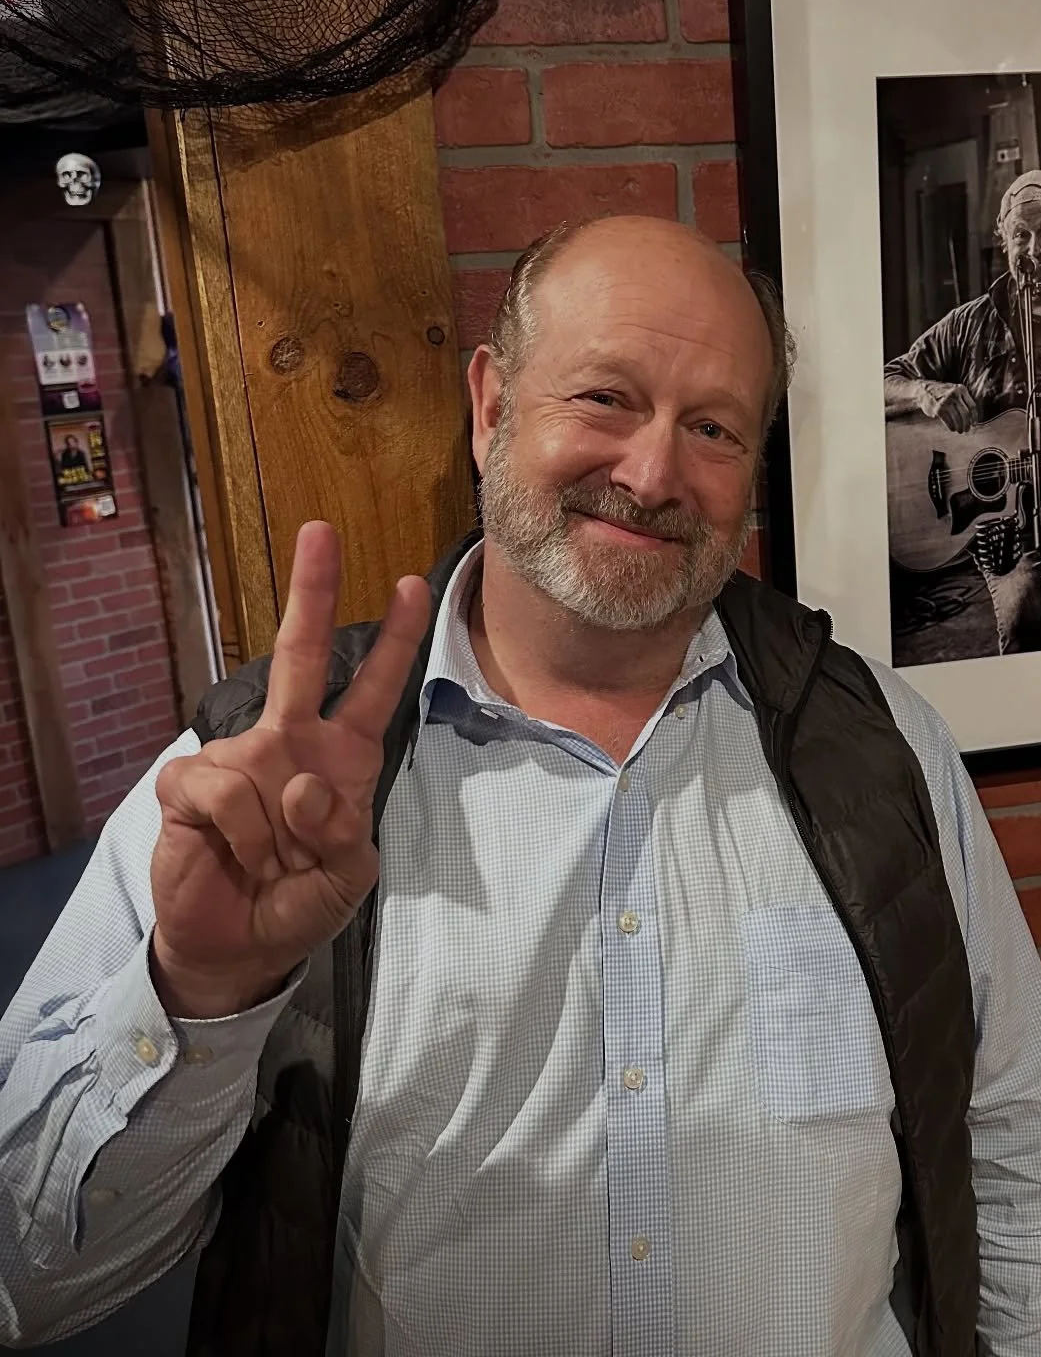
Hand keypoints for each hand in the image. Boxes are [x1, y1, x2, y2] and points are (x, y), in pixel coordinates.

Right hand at [149, 522, 431, 1017]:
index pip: (374, 686)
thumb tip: (300, 784)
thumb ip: (342, 833)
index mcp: (343, 755)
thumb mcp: (349, 875)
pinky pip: (218, 790)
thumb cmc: (301, 900)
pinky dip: (236, 834)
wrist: (241, 946)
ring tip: (269, 864)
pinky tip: (235, 856)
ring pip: (259, 761)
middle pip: (300, 653)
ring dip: (273, 830)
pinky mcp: (189, 784)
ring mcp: (238, 757)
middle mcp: (291, 741)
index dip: (396, 639)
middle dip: (313, 591)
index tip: (414, 584)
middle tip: (321, 532)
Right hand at [916, 380, 979, 432]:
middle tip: (966, 430)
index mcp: (961, 389)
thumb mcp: (954, 391)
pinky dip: (952, 427)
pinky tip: (952, 429)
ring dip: (959, 427)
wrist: (923, 390)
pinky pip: (948, 421)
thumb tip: (972, 417)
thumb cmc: (941, 394)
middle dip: (967, 424)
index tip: (973, 424)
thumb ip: (963, 400)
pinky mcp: (938, 409)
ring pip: (957, 418)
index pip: (972, 406)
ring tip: (959, 430)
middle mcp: (954, 394)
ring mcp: (946, 401)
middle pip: (966, 413)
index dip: (974, 417)